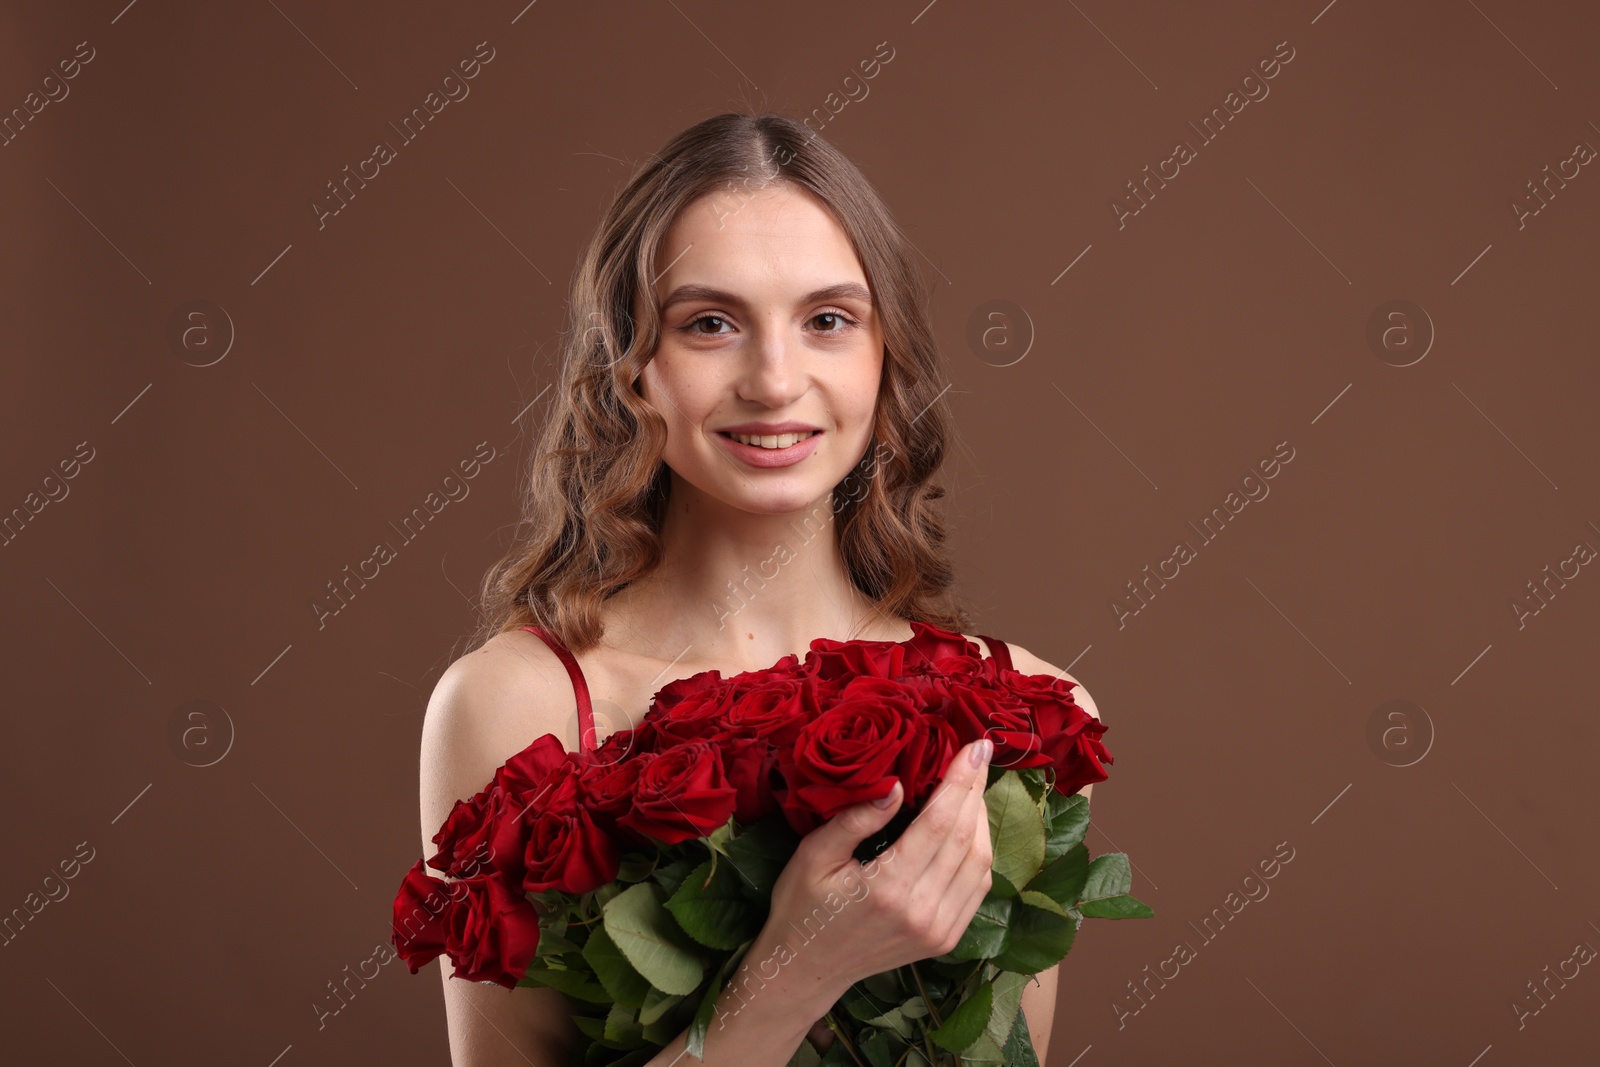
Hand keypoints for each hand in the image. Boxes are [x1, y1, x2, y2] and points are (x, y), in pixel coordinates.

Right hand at [760, 737, 995, 1011]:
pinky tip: (971, 829)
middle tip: (979, 754)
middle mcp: (921, 911)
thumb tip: (897, 786)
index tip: (976, 746)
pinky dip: (981, 853)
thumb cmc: (802, 906)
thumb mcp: (813, 855)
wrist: (806, 968)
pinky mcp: (944, 940)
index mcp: (888, 887)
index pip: (940, 822)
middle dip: (976, 791)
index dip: (961, 780)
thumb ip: (855, 820)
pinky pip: (978, 889)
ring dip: (982, 820)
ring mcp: (937, 930)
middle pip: (966, 839)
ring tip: (974, 786)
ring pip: (980, 864)